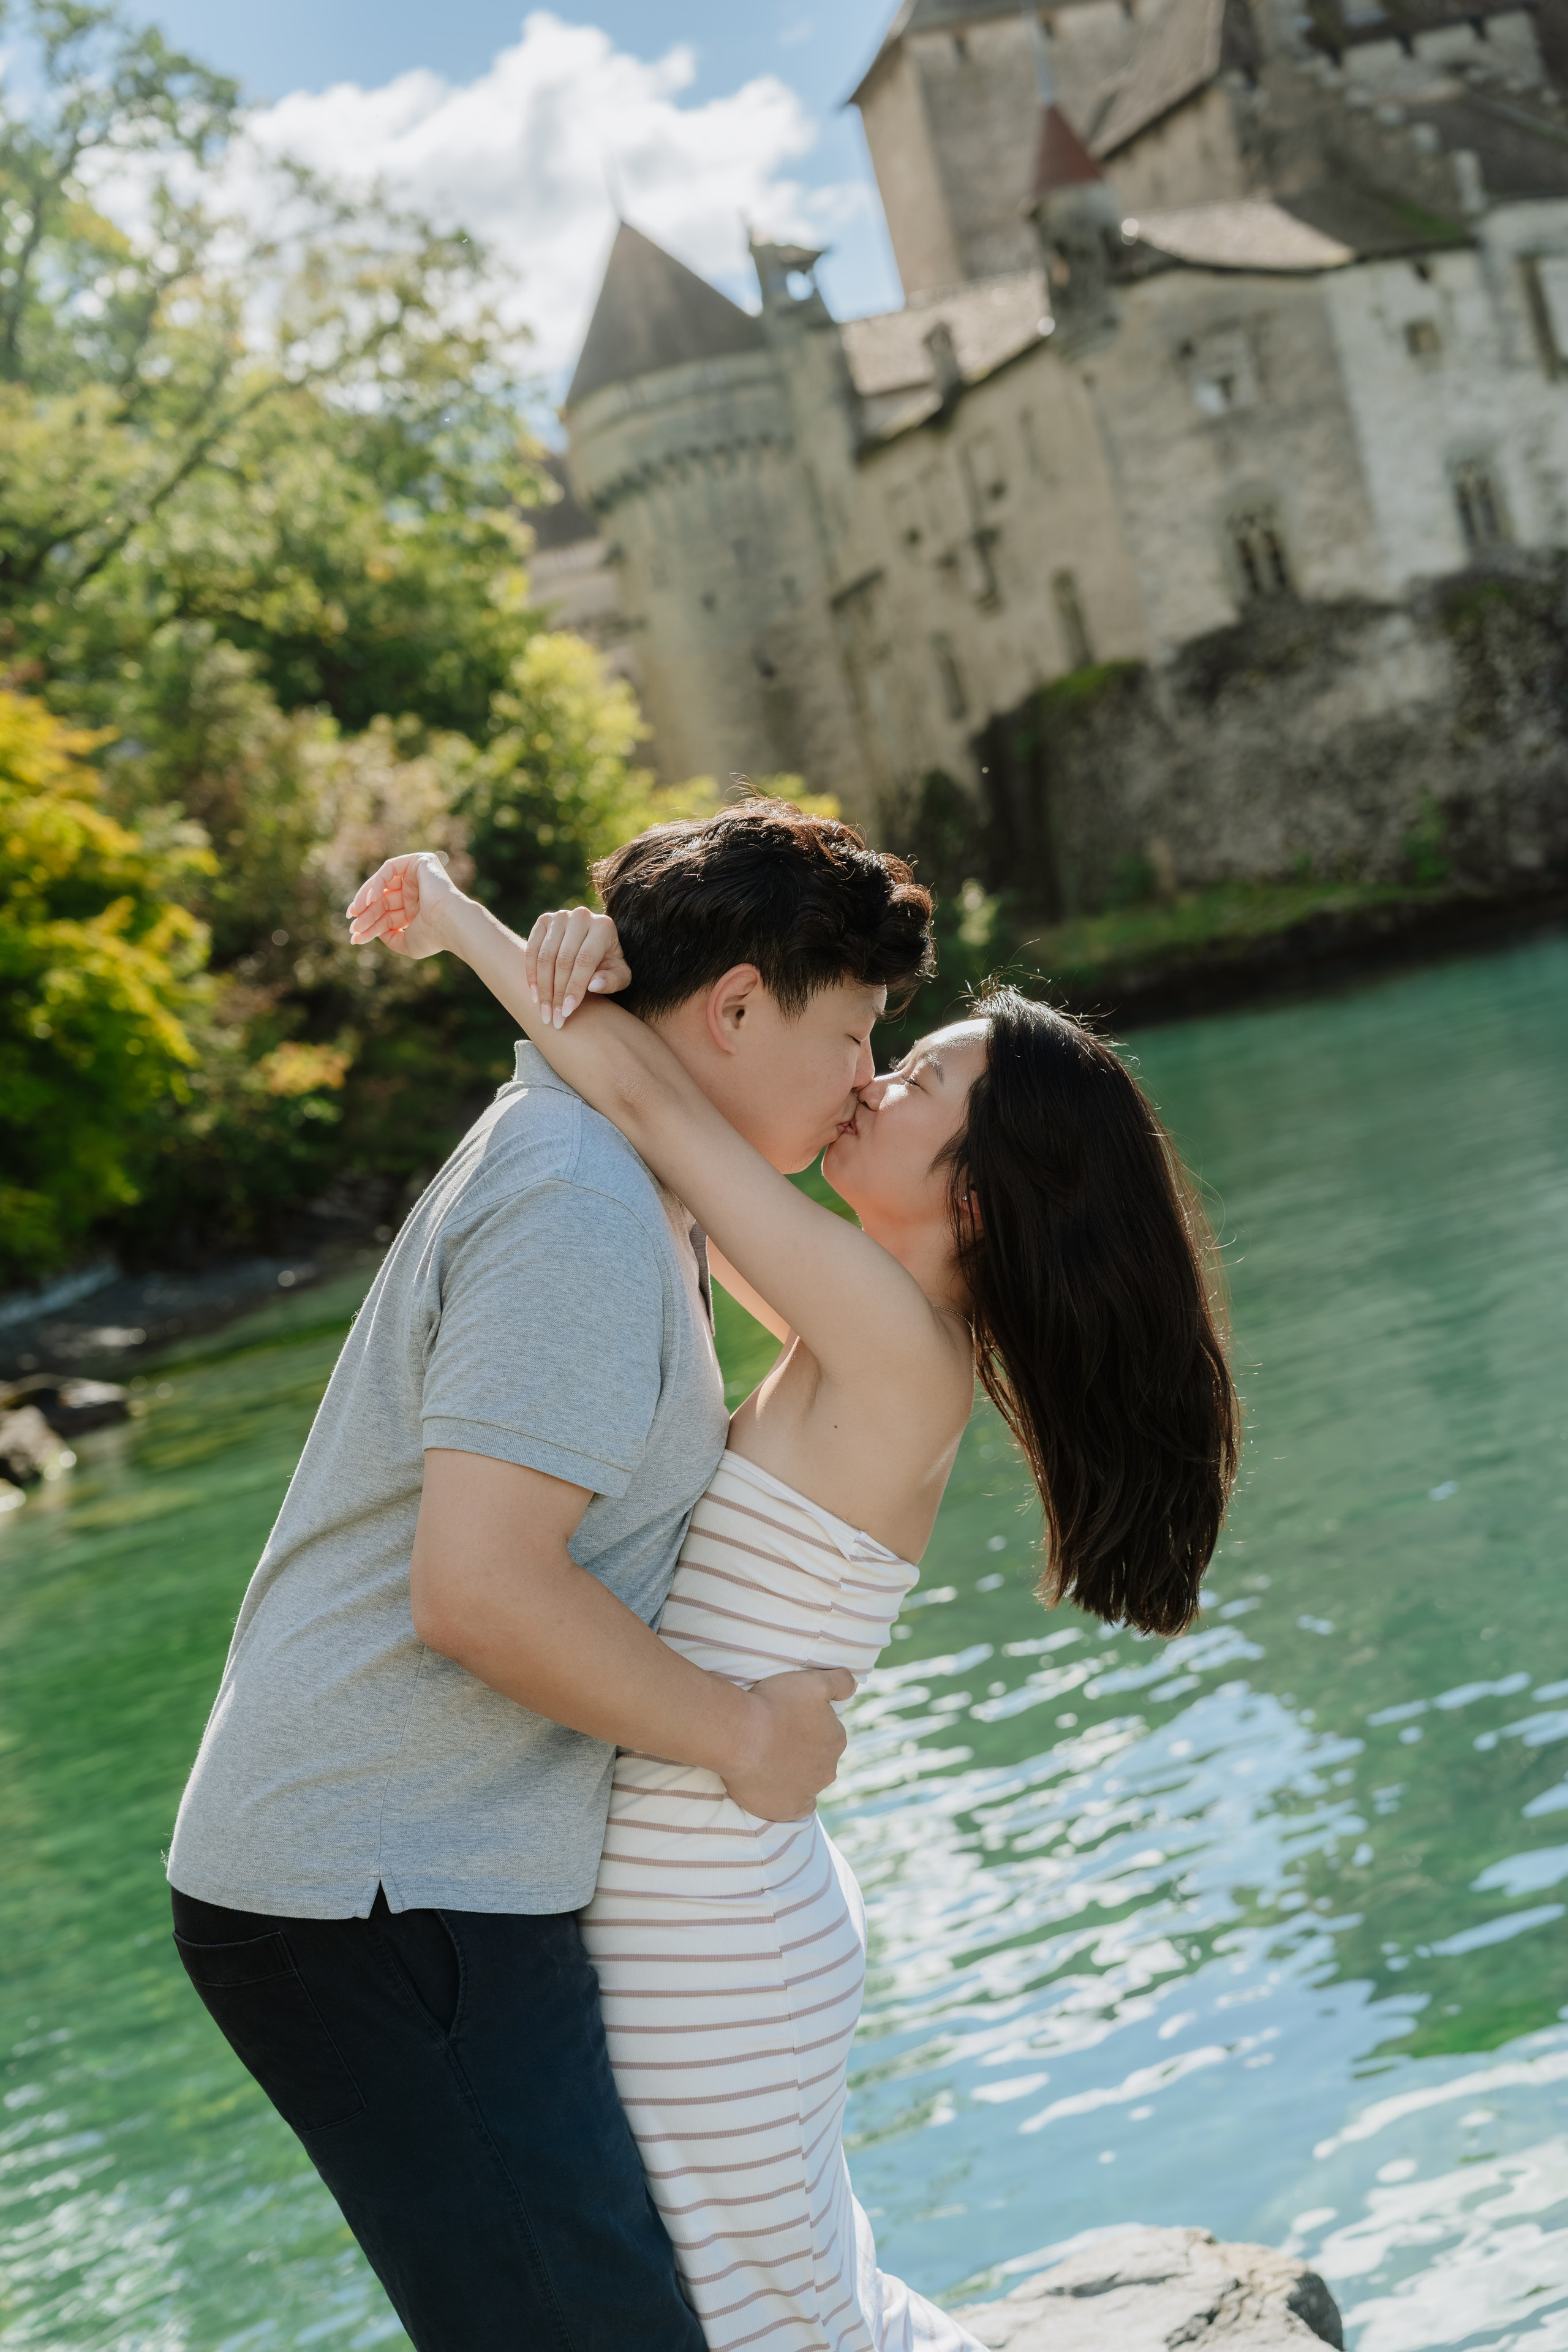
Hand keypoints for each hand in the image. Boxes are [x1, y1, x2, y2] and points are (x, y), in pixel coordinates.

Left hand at [347, 853, 464, 959]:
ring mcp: (418, 875)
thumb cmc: (433, 937)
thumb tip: (375, 931)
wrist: (451, 924)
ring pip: (382, 883)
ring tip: (355, 913)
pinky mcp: (419, 862)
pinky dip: (376, 882)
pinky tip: (370, 900)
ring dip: (366, 899)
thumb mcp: (406, 942)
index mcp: (417, 909)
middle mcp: (417, 891)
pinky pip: (389, 868)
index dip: (370, 925)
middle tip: (353, 927)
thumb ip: (390, 937)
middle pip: (383, 900)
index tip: (355, 938)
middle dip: (366, 913)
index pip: (387, 914)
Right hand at [525, 906, 632, 1026]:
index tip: (566, 1012)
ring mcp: (560, 917)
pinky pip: (532, 950)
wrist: (593, 942)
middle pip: (563, 960)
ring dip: (542, 987)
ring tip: (543, 1011)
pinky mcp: (543, 921)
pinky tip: (534, 995)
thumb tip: (594, 985)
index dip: (574, 988)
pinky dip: (531, 974)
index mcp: (603, 927)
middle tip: (553, 1019)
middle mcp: (581, 917)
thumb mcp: (619, 974)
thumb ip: (613, 980)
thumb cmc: (608, 963)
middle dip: (557, 993)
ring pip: (545, 956)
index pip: (585, 961)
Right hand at [717, 1667, 856, 1819]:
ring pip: (807, 1781)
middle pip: (818, 1759)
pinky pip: (797, 1809)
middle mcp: (828, 1768)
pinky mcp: (787, 1809)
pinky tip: (778, 1789)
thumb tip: (854, 1687)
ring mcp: (808, 1791)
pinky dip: (790, 1799)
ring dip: (793, 1772)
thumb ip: (840, 1682)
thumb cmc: (774, 1704)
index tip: (788, 1719)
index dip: (808, 1725)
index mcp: (837, 1739)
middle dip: (802, 1750)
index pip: (828, 1733)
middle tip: (775, 1738)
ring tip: (766, 1759)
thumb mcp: (813, 1681)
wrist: (740, 1735)